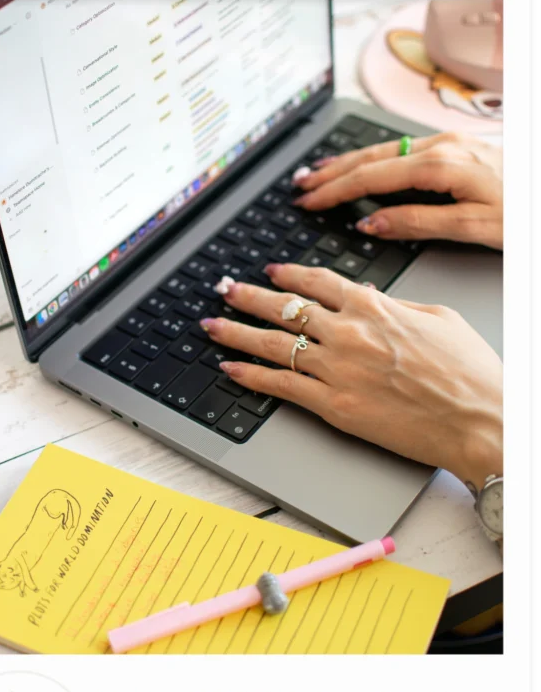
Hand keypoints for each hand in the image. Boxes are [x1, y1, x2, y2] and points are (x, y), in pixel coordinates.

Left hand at [202, 264, 502, 489]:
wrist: (478, 419)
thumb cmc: (468, 373)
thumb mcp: (439, 318)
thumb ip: (397, 306)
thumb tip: (371, 299)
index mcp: (375, 307)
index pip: (318, 282)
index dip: (289, 275)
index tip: (270, 272)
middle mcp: (349, 332)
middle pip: (284, 306)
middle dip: (248, 295)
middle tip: (224, 289)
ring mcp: (337, 369)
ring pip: (273, 343)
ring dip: (236, 331)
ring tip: (212, 323)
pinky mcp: (333, 406)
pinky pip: (280, 385)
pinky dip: (250, 376)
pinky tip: (230, 369)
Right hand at [293, 132, 502, 249]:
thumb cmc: (521, 213)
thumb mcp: (471, 227)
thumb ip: (417, 223)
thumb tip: (371, 225)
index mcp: (441, 165)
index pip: (372, 176)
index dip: (335, 190)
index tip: (308, 201)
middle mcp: (441, 147)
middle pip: (371, 157)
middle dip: (331, 171)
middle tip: (299, 184)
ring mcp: (448, 143)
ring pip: (384, 150)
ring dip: (347, 162)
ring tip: (318, 172)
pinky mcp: (456, 148)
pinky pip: (401, 151)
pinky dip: (373, 159)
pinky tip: (361, 165)